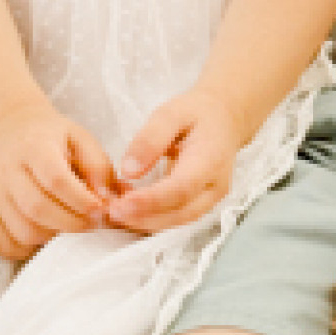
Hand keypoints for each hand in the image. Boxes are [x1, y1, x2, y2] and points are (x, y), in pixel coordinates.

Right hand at [0, 104, 115, 262]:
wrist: (12, 133)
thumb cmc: (53, 139)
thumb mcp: (80, 139)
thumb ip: (98, 166)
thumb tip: (108, 199)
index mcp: (34, 147)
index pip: (55, 179)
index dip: (81, 200)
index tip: (100, 209)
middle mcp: (8, 171)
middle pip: (37, 208)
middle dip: (72, 223)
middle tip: (92, 223)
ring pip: (23, 231)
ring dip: (53, 237)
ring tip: (69, 225)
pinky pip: (7, 245)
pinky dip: (30, 248)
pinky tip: (45, 232)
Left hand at [106, 85, 247, 234]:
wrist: (224, 118)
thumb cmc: (198, 112)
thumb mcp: (171, 112)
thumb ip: (150, 140)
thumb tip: (129, 171)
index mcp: (210, 159)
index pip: (180, 188)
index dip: (150, 201)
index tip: (121, 204)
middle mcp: (215, 186)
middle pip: (180, 213)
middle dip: (143, 218)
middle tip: (110, 212)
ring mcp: (211, 198)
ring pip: (177, 221)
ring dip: (145, 222)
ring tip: (114, 212)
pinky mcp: (202, 204)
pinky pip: (176, 217)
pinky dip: (152, 218)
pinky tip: (129, 209)